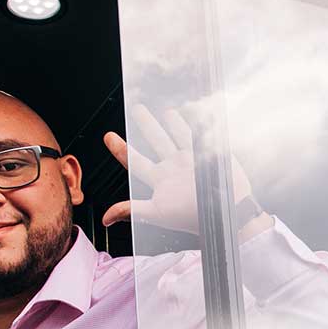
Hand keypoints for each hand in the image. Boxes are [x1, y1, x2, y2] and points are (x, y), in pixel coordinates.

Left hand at [100, 104, 265, 236]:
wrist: (223, 213)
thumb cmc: (190, 216)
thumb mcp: (156, 213)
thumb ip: (132, 210)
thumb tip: (105, 219)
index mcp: (160, 179)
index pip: (135, 160)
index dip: (121, 149)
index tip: (107, 136)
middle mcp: (174, 168)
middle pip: (156, 141)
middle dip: (147, 125)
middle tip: (137, 109)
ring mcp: (191, 160)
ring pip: (178, 135)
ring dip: (172, 122)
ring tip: (166, 111)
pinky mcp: (209, 155)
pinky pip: (199, 134)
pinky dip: (195, 123)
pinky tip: (193, 110)